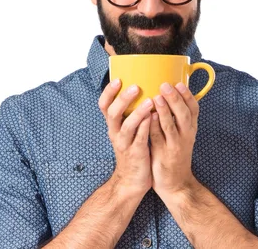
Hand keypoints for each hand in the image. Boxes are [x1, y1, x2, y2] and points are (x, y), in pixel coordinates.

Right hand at [98, 79, 153, 196]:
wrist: (132, 180)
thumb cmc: (132, 149)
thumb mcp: (126, 129)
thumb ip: (130, 112)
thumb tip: (139, 87)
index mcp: (113, 124)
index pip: (104, 105)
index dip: (108, 92)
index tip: (118, 79)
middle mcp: (115, 132)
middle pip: (112, 113)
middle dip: (123, 99)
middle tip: (135, 86)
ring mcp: (125, 144)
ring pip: (126, 127)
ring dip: (137, 113)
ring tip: (149, 101)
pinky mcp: (136, 154)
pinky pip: (140, 139)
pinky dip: (146, 128)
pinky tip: (154, 118)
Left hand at [149, 82, 198, 196]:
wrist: (176, 184)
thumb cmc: (176, 155)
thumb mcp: (182, 135)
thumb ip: (177, 118)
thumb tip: (169, 95)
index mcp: (190, 129)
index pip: (194, 109)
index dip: (188, 96)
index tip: (180, 83)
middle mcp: (185, 136)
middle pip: (184, 115)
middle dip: (175, 99)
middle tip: (166, 85)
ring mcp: (174, 146)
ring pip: (170, 126)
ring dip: (164, 111)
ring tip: (156, 97)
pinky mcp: (163, 154)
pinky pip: (157, 138)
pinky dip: (153, 127)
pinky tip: (148, 116)